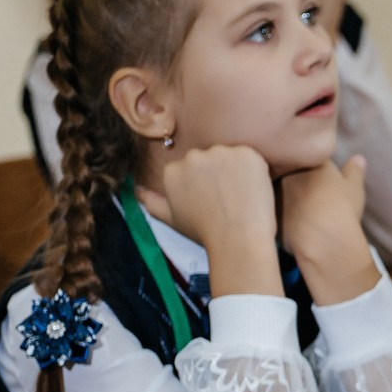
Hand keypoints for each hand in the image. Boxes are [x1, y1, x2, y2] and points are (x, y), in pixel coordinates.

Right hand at [139, 146, 282, 297]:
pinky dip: (254, 171)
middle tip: (228, 199)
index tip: (212, 201)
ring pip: (230, 157)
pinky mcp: (246, 153)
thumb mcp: (171, 219)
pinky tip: (253, 190)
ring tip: (242, 196)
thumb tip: (137, 191)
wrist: (237, 239)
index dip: (204, 185)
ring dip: (236, 171)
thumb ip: (152, 202)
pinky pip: (250, 157)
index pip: (190, 170)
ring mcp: (220, 152)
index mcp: (173, 170)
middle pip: (209, 160)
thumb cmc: (204, 233)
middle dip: (218, 175)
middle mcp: (193, 156)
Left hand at [279, 156, 378, 303]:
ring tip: (302, 212)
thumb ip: (354, 171)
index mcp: (309, 163)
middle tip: (311, 196)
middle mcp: (288, 174)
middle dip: (295, 179)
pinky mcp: (268, 216)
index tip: (322, 178)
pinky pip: (272, 213)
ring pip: (277, 192)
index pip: (307, 157)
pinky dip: (280, 217)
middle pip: (289, 172)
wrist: (324, 238)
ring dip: (285, 198)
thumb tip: (358, 158)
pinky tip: (293, 227)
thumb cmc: (343, 208)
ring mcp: (275, 194)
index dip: (313, 167)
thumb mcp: (354, 187)